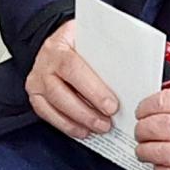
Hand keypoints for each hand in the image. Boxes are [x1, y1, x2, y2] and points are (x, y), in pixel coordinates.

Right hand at [25, 21, 122, 141]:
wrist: (63, 42)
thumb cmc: (83, 42)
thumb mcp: (95, 39)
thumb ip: (109, 52)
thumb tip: (134, 74)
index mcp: (60, 42)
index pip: (73, 67)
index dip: (93, 90)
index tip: (112, 106)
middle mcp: (45, 60)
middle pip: (61, 91)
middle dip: (86, 112)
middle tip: (107, 123)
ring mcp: (37, 79)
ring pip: (54, 105)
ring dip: (78, 121)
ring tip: (99, 128)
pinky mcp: (35, 95)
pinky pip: (47, 114)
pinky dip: (66, 125)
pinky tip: (82, 131)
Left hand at [132, 84, 169, 169]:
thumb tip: (157, 104)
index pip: (164, 101)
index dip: (145, 106)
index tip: (141, 111)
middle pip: (156, 126)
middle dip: (142, 128)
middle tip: (141, 130)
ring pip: (156, 150)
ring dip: (144, 149)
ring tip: (144, 148)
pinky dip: (157, 166)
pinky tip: (159, 162)